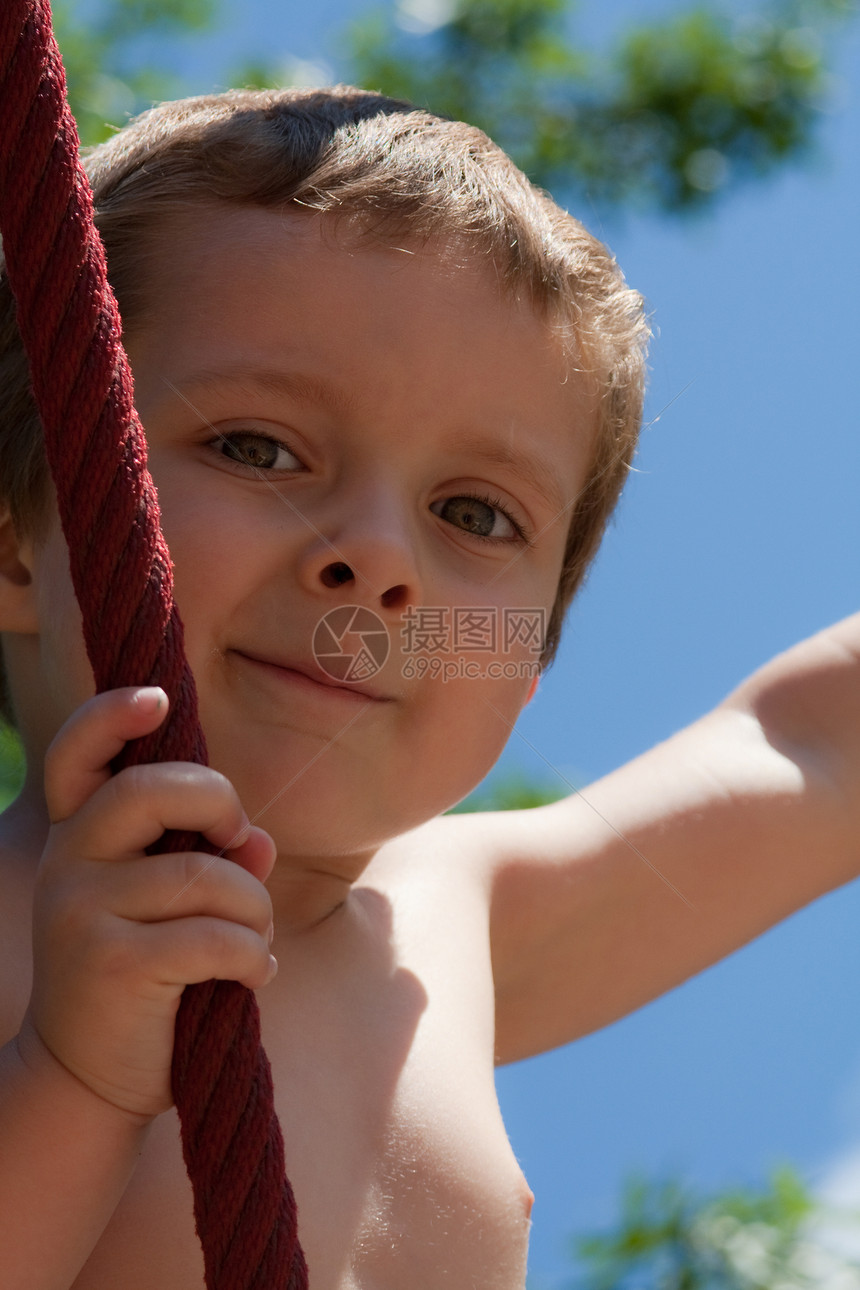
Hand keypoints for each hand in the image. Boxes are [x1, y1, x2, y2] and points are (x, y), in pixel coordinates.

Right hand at [26, 687, 276, 1119]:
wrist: (87, 1081)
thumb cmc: (143, 978)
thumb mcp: (167, 910)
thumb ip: (209, 862)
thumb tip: (257, 843)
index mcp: (77, 838)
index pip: (77, 755)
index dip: (112, 714)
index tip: (156, 699)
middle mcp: (69, 863)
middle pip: (152, 790)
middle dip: (219, 802)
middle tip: (237, 841)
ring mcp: (83, 912)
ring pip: (207, 875)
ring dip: (255, 911)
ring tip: (254, 944)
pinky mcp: (115, 964)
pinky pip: (218, 937)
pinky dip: (255, 957)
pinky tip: (254, 977)